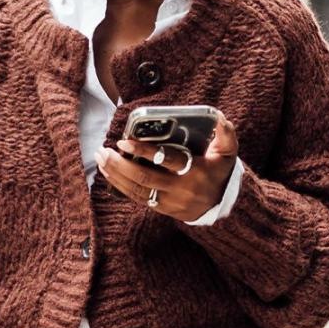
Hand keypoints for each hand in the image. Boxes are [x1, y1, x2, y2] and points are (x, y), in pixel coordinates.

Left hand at [95, 111, 239, 220]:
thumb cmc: (220, 173)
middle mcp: (180, 189)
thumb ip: (226, 135)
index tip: (124, 141)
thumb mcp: (228, 153)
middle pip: (145, 178)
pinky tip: (108, 174)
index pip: (167, 161)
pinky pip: (138, 199)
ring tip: (100, 160)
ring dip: (116, 175)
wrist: (223, 206)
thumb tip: (220, 118)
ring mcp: (170, 202)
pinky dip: (120, 187)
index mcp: (195, 172)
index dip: (145, 151)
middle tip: (103, 151)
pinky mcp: (162, 209)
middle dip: (121, 165)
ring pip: (138, 190)